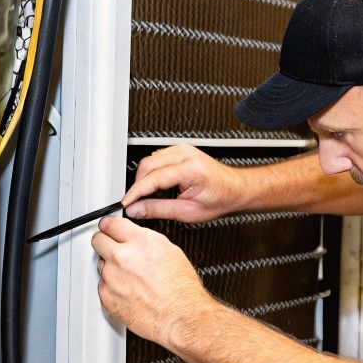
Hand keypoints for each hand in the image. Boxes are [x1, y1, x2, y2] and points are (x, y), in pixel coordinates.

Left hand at [92, 215, 219, 348]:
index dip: (109, 225)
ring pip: (100, 265)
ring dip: (110, 268)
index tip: (109, 228)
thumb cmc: (181, 290)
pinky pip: (102, 286)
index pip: (110, 223)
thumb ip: (145, 242)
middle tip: (112, 248)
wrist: (180, 317)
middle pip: (98, 240)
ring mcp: (111, 277)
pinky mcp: (106, 296)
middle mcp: (122, 257)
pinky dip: (111, 288)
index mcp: (141, 242)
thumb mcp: (170, 252)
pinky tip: (129, 291)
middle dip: (104, 242)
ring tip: (130, 278)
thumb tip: (135, 239)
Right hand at [123, 145, 246, 223]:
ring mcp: (183, 150)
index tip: (125, 203)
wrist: (236, 189)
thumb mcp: (189, 212)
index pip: (153, 178)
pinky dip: (151, 172)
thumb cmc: (221, 199)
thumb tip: (137, 209)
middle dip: (137, 185)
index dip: (135, 192)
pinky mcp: (181, 151)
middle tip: (134, 202)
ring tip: (145, 196)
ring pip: (150, 160)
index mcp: (190, 169)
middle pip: (147, 165)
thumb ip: (159, 209)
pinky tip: (154, 185)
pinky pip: (157, 158)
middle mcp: (186, 155)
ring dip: (143, 178)